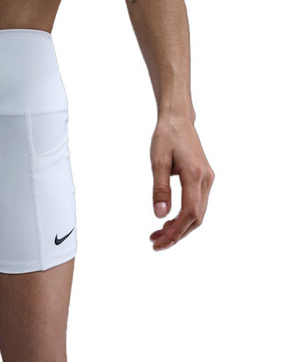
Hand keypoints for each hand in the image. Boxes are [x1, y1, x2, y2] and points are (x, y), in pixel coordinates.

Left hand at [149, 115, 213, 250]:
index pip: (189, 214)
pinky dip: (183, 216)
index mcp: (195, 175)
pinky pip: (197, 204)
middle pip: (196, 218)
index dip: (175, 233)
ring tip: (158, 234)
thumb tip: (159, 216)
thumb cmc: (166, 136)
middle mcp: (206, 180)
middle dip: (176, 234)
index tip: (158, 243)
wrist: (178, 119)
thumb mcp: (157, 161)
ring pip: (198, 213)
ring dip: (179, 227)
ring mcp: (207, 179)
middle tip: (155, 242)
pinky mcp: (204, 178)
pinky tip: (168, 220)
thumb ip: (159, 188)